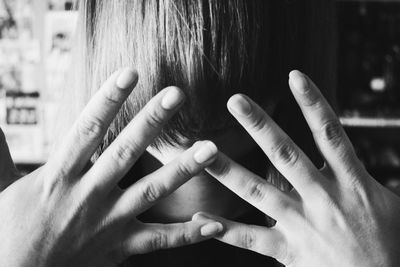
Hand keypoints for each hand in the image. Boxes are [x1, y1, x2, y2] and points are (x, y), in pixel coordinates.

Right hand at [0, 68, 222, 266]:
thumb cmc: (9, 231)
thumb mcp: (1, 187)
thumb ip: (0, 154)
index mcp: (59, 175)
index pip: (87, 128)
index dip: (108, 99)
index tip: (131, 73)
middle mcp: (88, 195)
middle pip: (125, 152)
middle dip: (151, 122)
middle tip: (177, 94)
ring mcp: (109, 222)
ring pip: (151, 192)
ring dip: (182, 170)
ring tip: (211, 148)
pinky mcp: (122, 247)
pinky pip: (160, 241)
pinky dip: (188, 234)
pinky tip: (215, 224)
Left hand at [193, 70, 399, 266]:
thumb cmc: (390, 241)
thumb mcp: (384, 199)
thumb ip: (355, 171)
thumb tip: (339, 147)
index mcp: (350, 181)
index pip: (330, 133)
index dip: (313, 102)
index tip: (294, 75)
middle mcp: (322, 197)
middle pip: (285, 153)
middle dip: (260, 125)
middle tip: (235, 100)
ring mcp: (303, 224)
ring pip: (258, 191)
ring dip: (228, 169)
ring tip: (202, 151)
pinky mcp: (289, 250)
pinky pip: (251, 238)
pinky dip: (225, 230)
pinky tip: (199, 219)